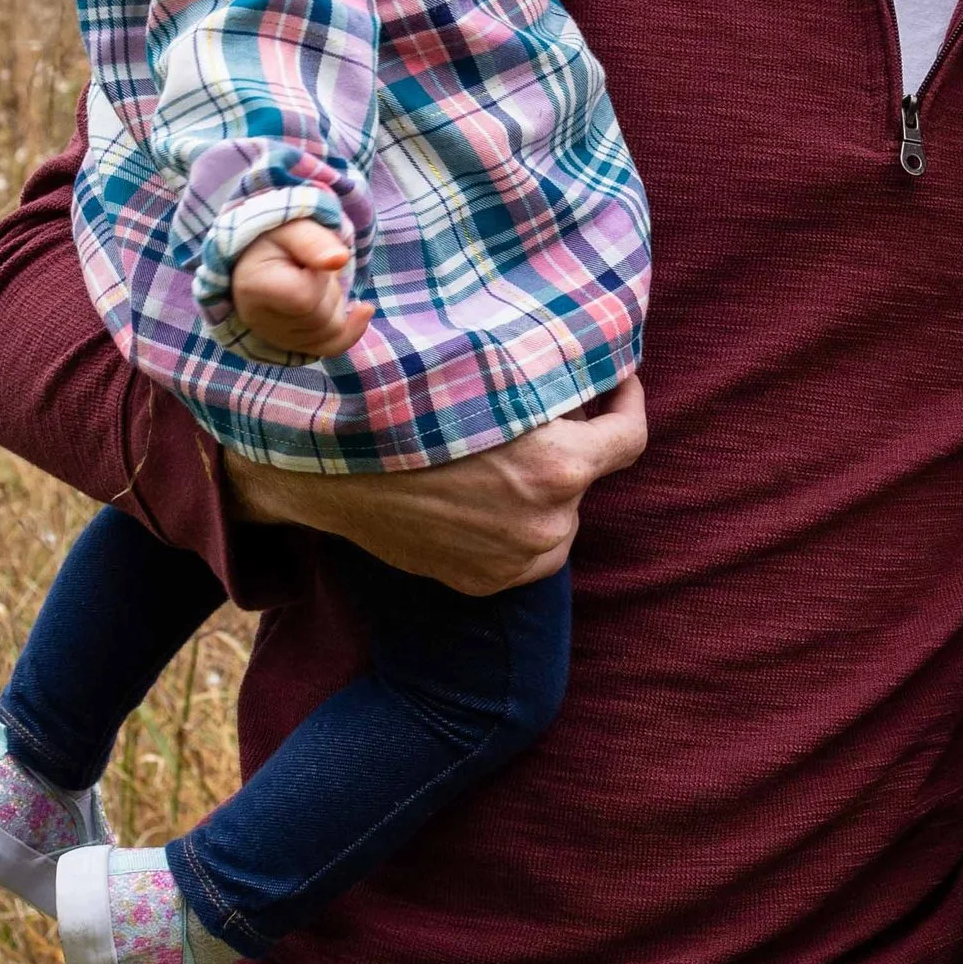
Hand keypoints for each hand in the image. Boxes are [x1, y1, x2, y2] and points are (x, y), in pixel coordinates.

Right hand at [224, 373, 648, 591]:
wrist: (332, 466)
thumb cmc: (410, 408)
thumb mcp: (492, 379)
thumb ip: (555, 387)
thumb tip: (592, 386)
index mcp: (558, 469)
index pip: (630, 437)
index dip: (627, 401)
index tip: (617, 383)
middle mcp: (546, 525)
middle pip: (585, 476)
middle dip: (569, 444)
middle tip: (530, 414)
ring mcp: (515, 562)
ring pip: (556, 517)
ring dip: (542, 489)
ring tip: (495, 457)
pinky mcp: (484, 584)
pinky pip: (523, 552)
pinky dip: (515, 525)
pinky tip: (478, 496)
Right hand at [228, 221, 369, 360]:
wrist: (260, 252)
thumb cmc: (276, 237)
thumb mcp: (292, 227)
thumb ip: (314, 241)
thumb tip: (340, 259)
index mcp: (255, 288)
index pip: (305, 298)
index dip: (319, 277)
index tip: (306, 261)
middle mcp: (259, 321)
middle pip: (321, 316)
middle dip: (330, 287)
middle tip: (313, 267)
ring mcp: (275, 338)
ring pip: (331, 331)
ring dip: (335, 301)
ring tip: (315, 279)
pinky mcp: (293, 345)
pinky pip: (331, 348)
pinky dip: (352, 329)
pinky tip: (363, 309)